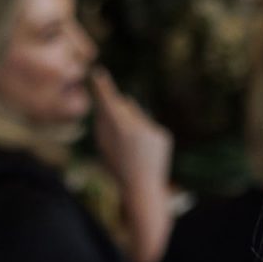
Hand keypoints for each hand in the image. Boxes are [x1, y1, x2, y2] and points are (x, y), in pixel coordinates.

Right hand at [90, 66, 173, 196]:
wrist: (142, 188)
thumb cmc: (118, 168)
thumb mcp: (103, 145)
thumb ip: (104, 122)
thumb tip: (112, 101)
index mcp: (118, 128)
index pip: (109, 100)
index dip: (104, 86)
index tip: (99, 73)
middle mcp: (135, 125)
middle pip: (124, 105)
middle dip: (119, 110)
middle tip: (119, 133)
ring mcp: (150, 129)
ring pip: (138, 115)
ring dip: (133, 124)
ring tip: (133, 149)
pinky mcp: (162, 135)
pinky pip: (150, 126)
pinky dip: (146, 135)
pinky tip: (145, 152)